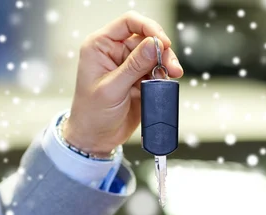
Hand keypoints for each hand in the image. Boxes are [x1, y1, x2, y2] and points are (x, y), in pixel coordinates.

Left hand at [64, 11, 183, 155]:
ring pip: (154, 54)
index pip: (128, 23)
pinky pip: (156, 70)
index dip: (148, 28)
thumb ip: (133, 66)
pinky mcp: (138, 79)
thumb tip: (153, 44)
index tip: (162, 42)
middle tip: (171, 66)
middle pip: (146, 38)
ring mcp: (127, 66)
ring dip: (166, 63)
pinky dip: (164, 75)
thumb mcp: (112, 89)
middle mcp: (114, 52)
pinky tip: (167, 82)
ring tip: (173, 74)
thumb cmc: (92, 114)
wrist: (96, 139)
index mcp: (100, 47)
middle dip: (162, 50)